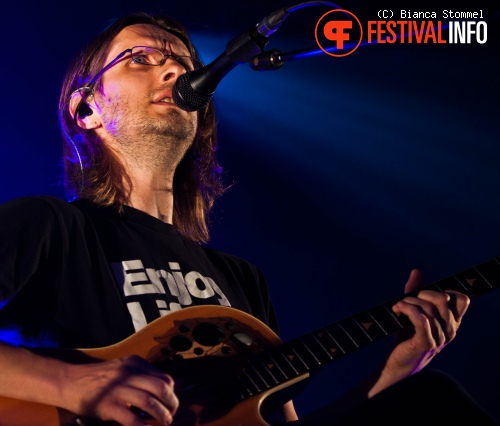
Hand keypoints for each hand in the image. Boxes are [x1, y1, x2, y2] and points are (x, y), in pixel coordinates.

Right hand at [62, 355, 177, 425]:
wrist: (69, 381)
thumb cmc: (97, 378)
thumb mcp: (122, 369)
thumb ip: (141, 375)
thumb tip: (165, 388)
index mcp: (135, 364)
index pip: (164, 378)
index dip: (171, 392)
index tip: (170, 402)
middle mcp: (129, 374)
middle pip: (161, 388)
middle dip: (171, 404)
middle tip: (171, 415)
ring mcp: (118, 389)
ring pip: (149, 402)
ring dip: (161, 415)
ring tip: (164, 422)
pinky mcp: (108, 405)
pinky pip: (131, 418)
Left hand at [383, 269, 469, 379]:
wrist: (398, 361)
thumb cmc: (407, 335)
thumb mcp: (412, 310)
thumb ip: (414, 290)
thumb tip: (416, 271)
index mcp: (452, 322)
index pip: (462, 299)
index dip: (444, 291)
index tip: (424, 295)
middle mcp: (450, 330)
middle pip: (443, 299)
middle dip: (422, 294)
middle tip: (408, 300)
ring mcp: (440, 338)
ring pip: (428, 308)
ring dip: (409, 303)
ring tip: (398, 306)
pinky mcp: (426, 344)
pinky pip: (421, 320)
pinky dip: (407, 309)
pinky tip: (397, 309)